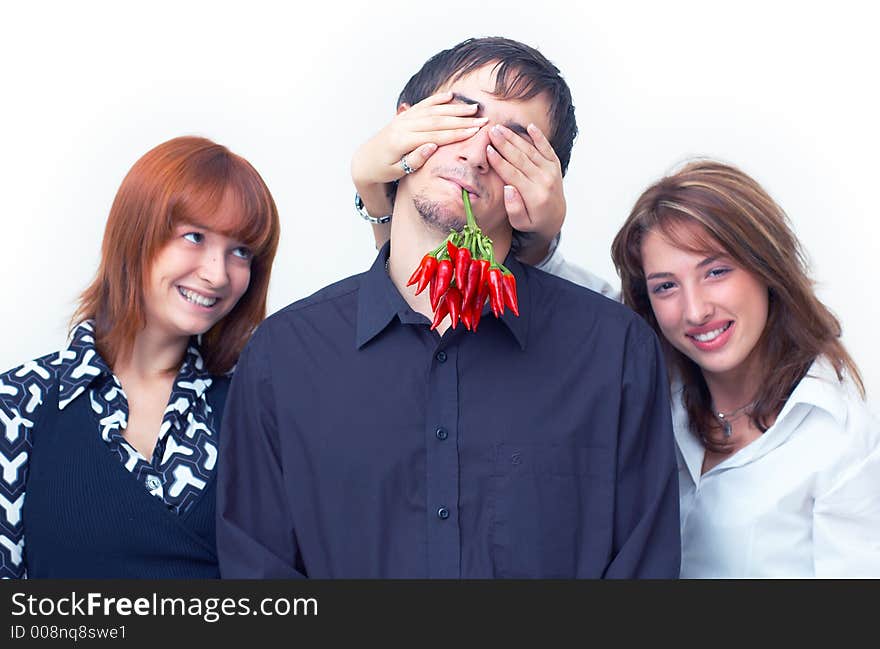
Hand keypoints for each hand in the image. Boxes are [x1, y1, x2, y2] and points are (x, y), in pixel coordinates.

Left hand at [351, 91, 488, 186]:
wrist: (364, 161)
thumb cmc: (382, 170)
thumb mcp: (397, 171)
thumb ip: (415, 159)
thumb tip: (432, 146)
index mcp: (403, 141)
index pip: (435, 136)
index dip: (457, 133)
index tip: (475, 132)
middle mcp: (404, 125)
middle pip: (438, 121)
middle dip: (462, 120)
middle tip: (482, 119)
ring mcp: (404, 118)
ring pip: (433, 111)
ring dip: (454, 109)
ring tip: (473, 108)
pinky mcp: (404, 116)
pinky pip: (422, 105)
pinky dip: (437, 100)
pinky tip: (450, 96)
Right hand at [487, 123, 564, 262]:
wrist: (555, 218)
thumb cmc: (533, 221)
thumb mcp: (521, 223)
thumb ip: (514, 208)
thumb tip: (508, 188)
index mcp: (534, 195)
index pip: (513, 174)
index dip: (499, 161)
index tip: (487, 149)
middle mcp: (544, 180)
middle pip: (521, 158)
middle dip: (504, 144)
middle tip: (491, 131)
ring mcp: (551, 171)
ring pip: (531, 150)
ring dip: (515, 137)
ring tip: (501, 128)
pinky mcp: (555, 165)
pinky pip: (547, 148)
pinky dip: (539, 137)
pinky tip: (530, 126)